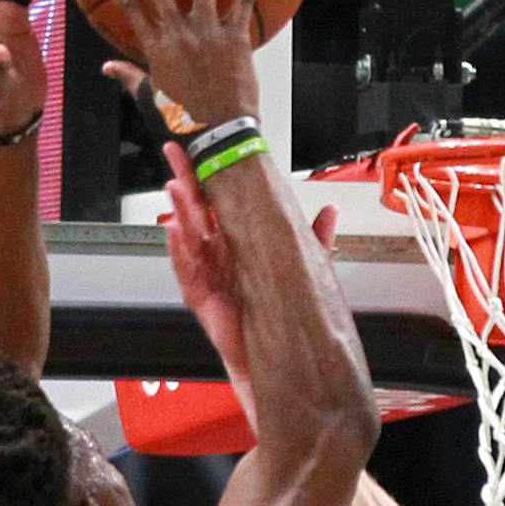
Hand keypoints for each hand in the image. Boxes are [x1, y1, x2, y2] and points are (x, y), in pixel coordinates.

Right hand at [98, 0, 261, 125]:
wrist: (219, 133)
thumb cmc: (184, 119)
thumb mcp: (151, 98)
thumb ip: (129, 77)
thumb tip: (106, 67)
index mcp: (156, 47)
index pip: (130, 8)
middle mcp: (179, 34)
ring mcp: (208, 34)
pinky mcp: (236, 39)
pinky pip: (242, 2)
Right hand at [161, 140, 339, 381]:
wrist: (281, 356)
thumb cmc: (283, 313)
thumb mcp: (303, 268)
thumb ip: (314, 239)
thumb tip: (330, 211)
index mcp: (239, 245)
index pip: (221, 204)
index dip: (211, 177)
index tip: (206, 149)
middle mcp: (220, 257)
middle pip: (198, 213)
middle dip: (186, 182)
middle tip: (176, 153)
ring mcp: (209, 276)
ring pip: (189, 238)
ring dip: (180, 211)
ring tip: (175, 186)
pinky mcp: (204, 299)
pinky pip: (187, 272)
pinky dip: (180, 251)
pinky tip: (174, 230)